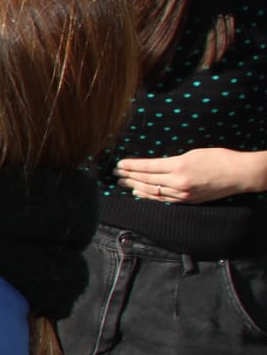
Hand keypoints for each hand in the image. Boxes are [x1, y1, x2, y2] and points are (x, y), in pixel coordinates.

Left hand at [115, 148, 266, 204]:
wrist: (239, 175)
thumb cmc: (218, 158)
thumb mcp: (192, 153)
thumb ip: (172, 161)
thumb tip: (153, 166)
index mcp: (179, 166)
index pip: (148, 167)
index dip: (131, 166)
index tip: (119, 164)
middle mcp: (178, 182)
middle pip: (146, 180)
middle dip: (129, 176)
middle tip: (115, 174)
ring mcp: (182, 193)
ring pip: (152, 191)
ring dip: (135, 186)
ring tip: (122, 182)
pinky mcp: (187, 200)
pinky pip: (163, 199)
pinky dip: (149, 196)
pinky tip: (139, 193)